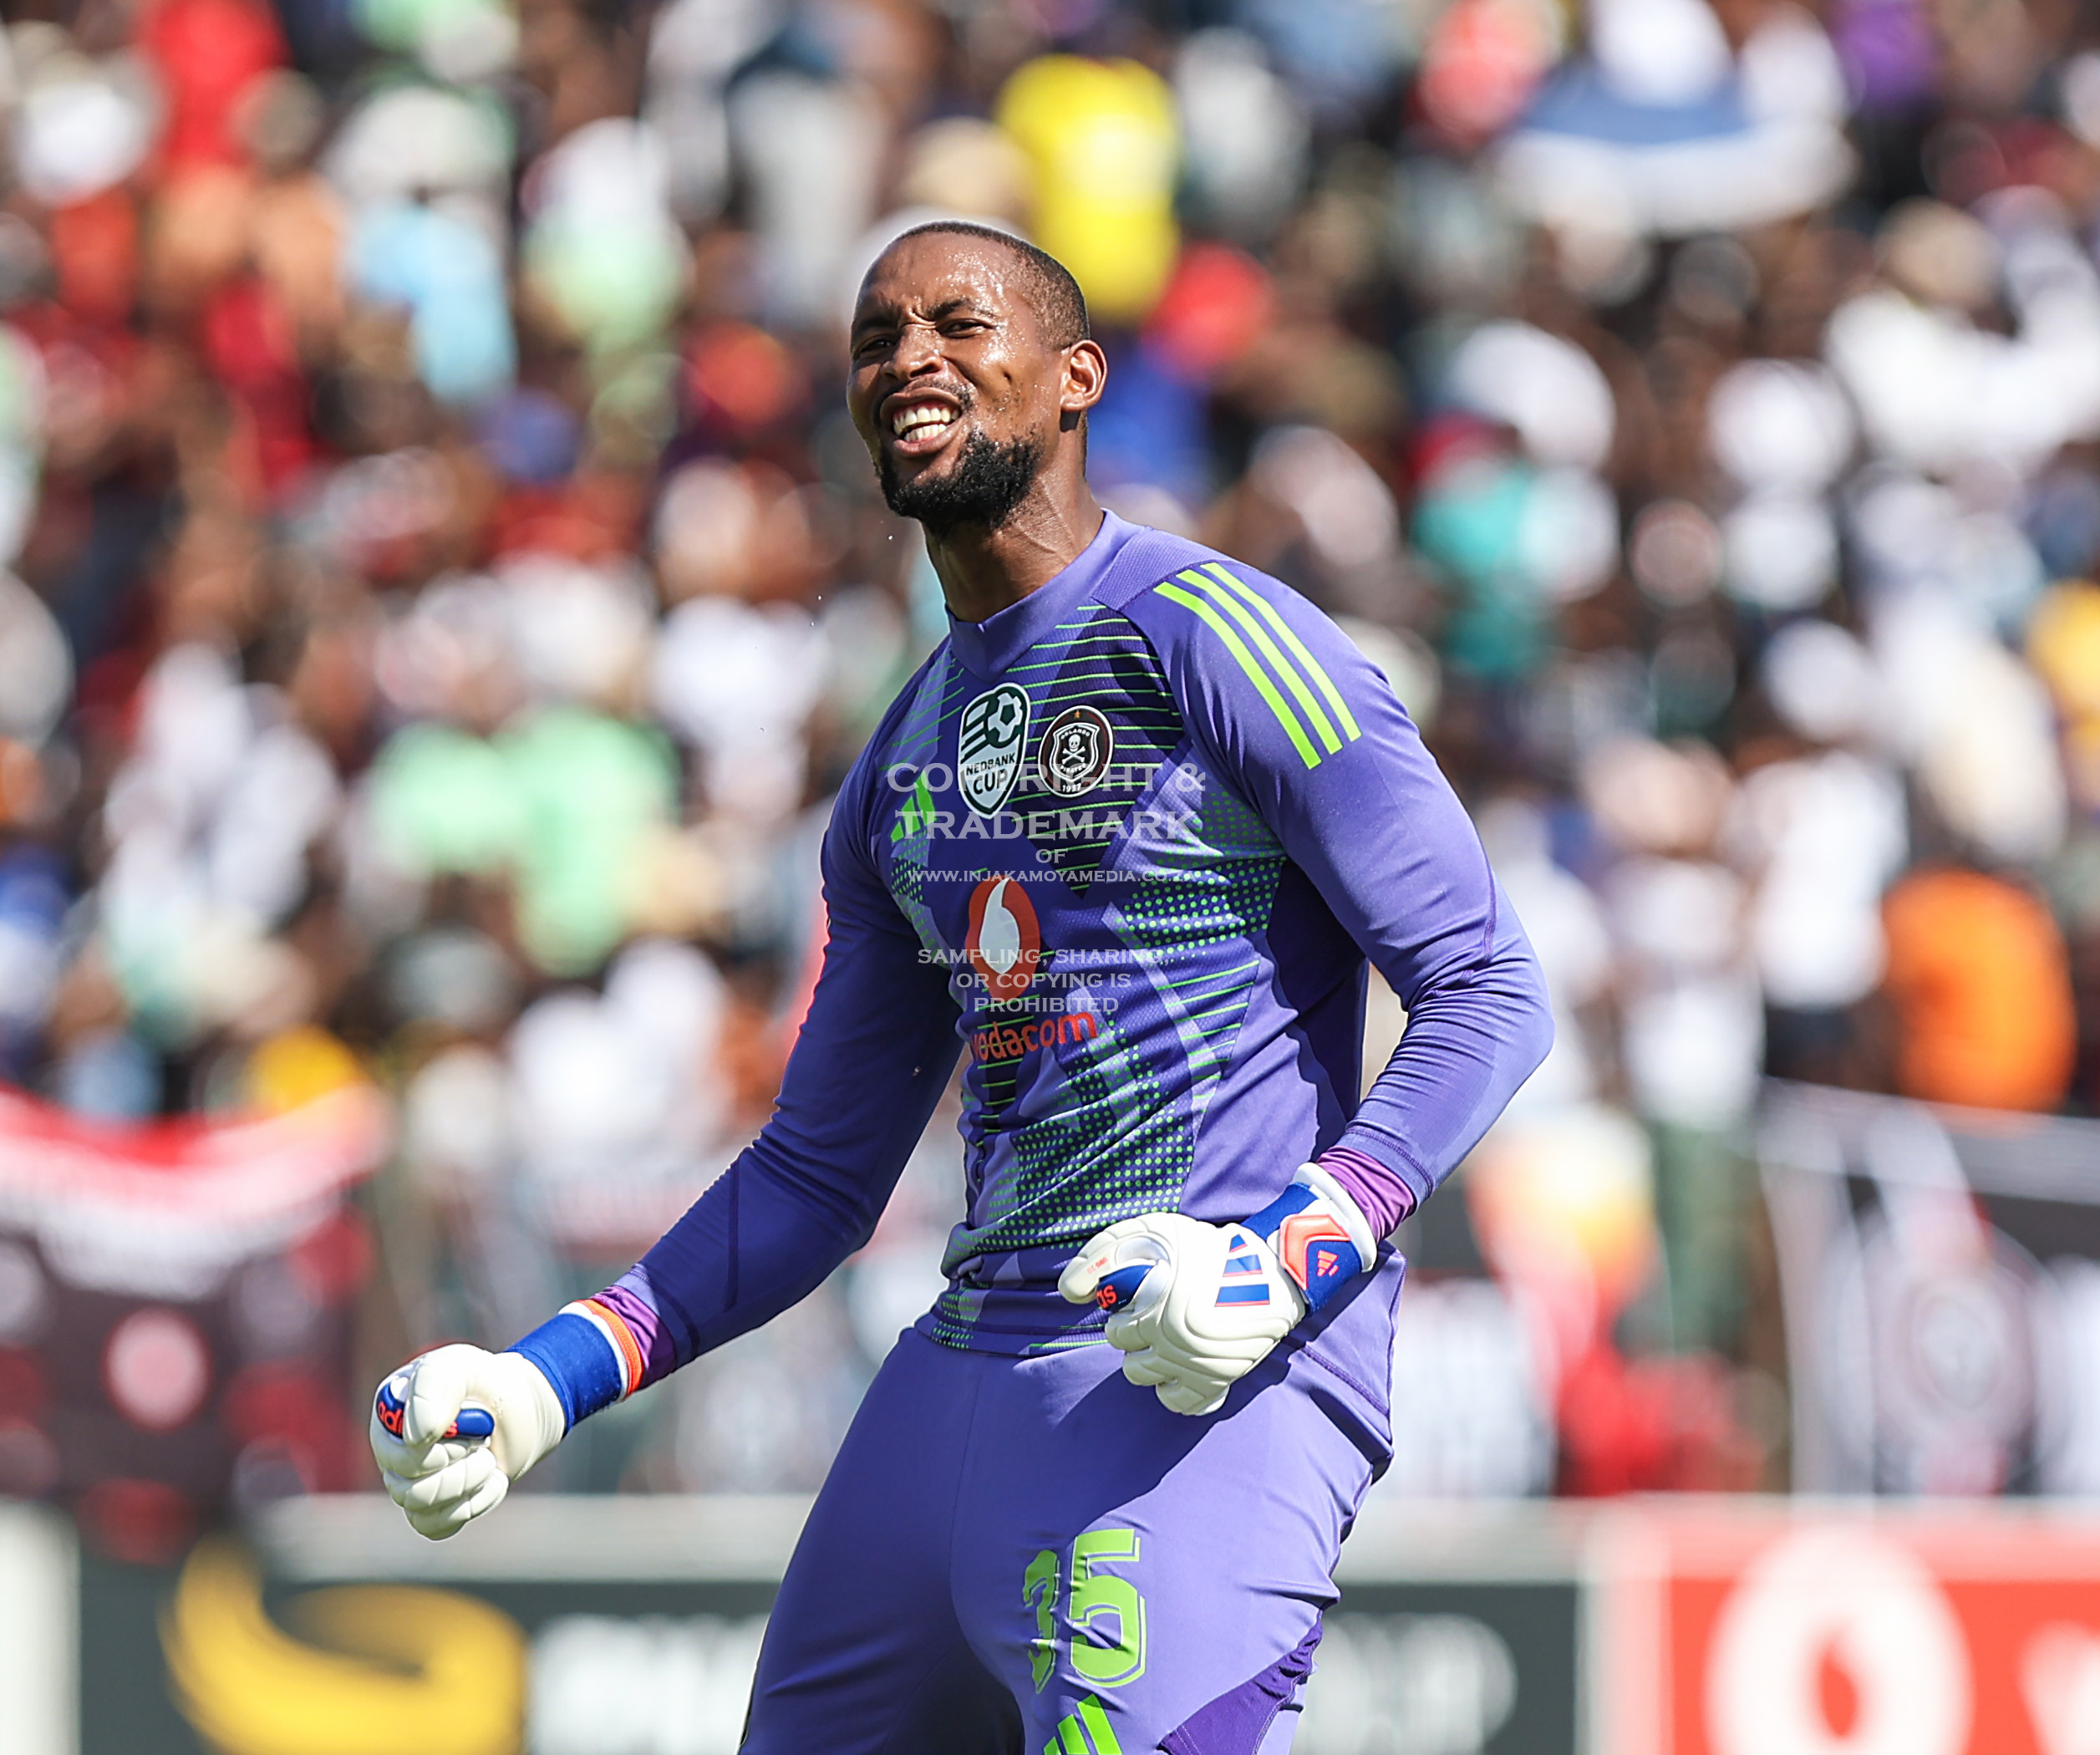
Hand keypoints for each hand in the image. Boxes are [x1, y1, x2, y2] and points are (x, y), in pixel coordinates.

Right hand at [368, 1345, 565, 1539]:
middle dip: (457, 1462)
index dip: (435, 1448)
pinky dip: (474, 1504)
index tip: (466, 1421)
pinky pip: (437, 1526)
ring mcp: (410, 1482)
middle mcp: (392, 1452)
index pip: (393, 1453)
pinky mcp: (434, 1508)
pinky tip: (494, 1478)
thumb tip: (415, 1439)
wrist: (520, 1409)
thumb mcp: (463, 1366)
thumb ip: (435, 1386)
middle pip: (405, 1487)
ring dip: (467, 1481)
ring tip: (488, 1457)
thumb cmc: (485, 1383)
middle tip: (483, 1436)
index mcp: (388, 1416)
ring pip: (421, 1507)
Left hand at [1059, 1213, 1304, 1414]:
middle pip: (1127, 1357)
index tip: (1146, 1297)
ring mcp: (1195, 1365)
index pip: (1116, 1330)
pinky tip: (1181, 1366)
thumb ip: (1101, 1255)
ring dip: (1150, 1359)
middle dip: (1136, 1335)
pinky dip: (1175, 1388)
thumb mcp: (1150, 1232)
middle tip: (1160, 1314)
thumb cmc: (1204, 1249)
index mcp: (1156, 1306)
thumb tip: (1069, 1292)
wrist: (1269, 1274)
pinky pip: (1179, 1404)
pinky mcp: (1218, 1382)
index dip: (1126, 1311)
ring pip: (1144, 1379)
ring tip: (1168, 1337)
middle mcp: (1174, 1342)